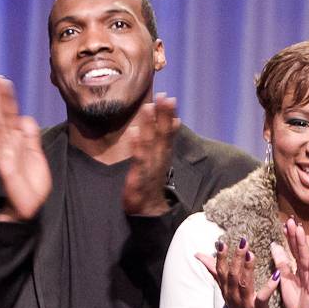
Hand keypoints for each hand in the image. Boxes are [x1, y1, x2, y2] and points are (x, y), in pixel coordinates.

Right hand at [0, 75, 50, 221]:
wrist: (30, 206)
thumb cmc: (31, 181)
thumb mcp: (35, 154)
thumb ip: (30, 137)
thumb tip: (25, 118)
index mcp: (17, 141)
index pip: (11, 115)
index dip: (8, 98)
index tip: (4, 81)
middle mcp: (9, 144)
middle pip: (3, 116)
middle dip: (0, 97)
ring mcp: (5, 154)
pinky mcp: (6, 166)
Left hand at [122, 94, 178, 215]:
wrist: (149, 210)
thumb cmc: (151, 182)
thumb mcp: (159, 159)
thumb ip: (165, 139)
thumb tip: (174, 120)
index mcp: (163, 153)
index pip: (168, 132)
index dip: (169, 115)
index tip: (170, 98)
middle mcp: (159, 158)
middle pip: (162, 134)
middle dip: (164, 115)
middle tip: (165, 97)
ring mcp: (149, 167)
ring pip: (151, 143)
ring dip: (151, 125)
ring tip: (149, 108)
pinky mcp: (138, 176)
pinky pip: (138, 159)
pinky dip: (137, 145)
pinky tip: (134, 132)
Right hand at [195, 237, 274, 307]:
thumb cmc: (237, 306)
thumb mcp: (224, 288)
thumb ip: (214, 270)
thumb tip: (199, 254)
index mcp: (225, 288)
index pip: (220, 271)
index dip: (221, 257)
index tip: (221, 242)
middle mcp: (233, 295)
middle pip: (232, 275)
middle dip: (236, 258)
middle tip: (242, 242)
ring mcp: (245, 303)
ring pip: (244, 283)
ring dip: (247, 268)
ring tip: (251, 254)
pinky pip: (263, 297)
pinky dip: (269, 286)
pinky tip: (276, 275)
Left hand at [271, 218, 308, 307]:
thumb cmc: (298, 300)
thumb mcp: (285, 280)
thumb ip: (281, 263)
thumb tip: (274, 245)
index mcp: (297, 268)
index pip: (292, 249)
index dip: (289, 237)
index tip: (285, 224)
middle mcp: (306, 269)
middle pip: (299, 250)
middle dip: (296, 235)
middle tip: (292, 221)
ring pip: (306, 257)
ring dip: (303, 243)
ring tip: (300, 230)